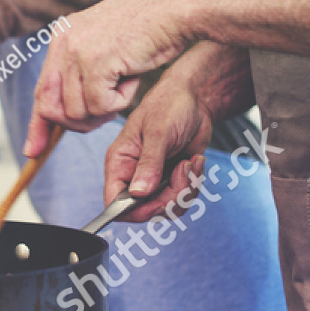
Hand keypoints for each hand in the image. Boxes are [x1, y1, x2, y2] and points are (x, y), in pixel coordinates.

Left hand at [23, 0, 195, 156]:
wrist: (175, 6)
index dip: (37, 123)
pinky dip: (121, 101)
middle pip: (52, 107)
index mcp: (62, 36)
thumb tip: (60, 111)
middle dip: (77, 122)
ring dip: (106, 108)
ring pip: (77, 112)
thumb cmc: (150, 27)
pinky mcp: (95, 62)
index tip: (33, 149)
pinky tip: (133, 77)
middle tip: (108, 110)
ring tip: (126, 80)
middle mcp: (63, 42)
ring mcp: (77, 51)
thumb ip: (80, 71)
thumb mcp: (105, 46)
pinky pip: (100, 107)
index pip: (42, 89)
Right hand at [101, 72, 212, 222]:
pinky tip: (195, 162)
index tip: (160, 201)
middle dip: (170, 197)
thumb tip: (138, 193)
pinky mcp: (172, 180)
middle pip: (145, 210)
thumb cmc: (169, 106)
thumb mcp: (158, 133)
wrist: (195, 100)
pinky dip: (193, 184)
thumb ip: (148, 164)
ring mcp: (154, 179)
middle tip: (183, 171)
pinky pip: (182, 198)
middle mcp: (133, 175)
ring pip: (166, 207)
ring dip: (185, 190)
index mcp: (120, 162)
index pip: (114, 201)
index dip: (134, 210)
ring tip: (190, 164)